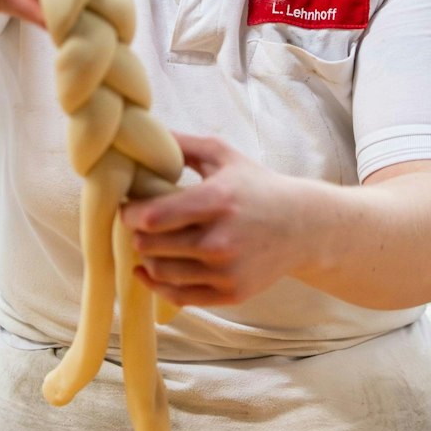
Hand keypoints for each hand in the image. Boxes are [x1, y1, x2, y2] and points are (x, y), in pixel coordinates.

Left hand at [119, 133, 314, 307]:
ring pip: (161, 272)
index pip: (154, 217)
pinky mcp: (232, 294)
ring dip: (147, 258)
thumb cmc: (257, 187)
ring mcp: (227, 271)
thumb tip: (143, 134)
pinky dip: (157, 285)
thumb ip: (183, 145)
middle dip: (136, 234)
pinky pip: (179, 296)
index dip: (130, 214)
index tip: (126, 207)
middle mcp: (221, 240)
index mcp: (217, 201)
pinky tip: (147, 271)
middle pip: (151, 246)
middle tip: (137, 226)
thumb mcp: (225, 157)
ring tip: (149, 244)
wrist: (303, 226)